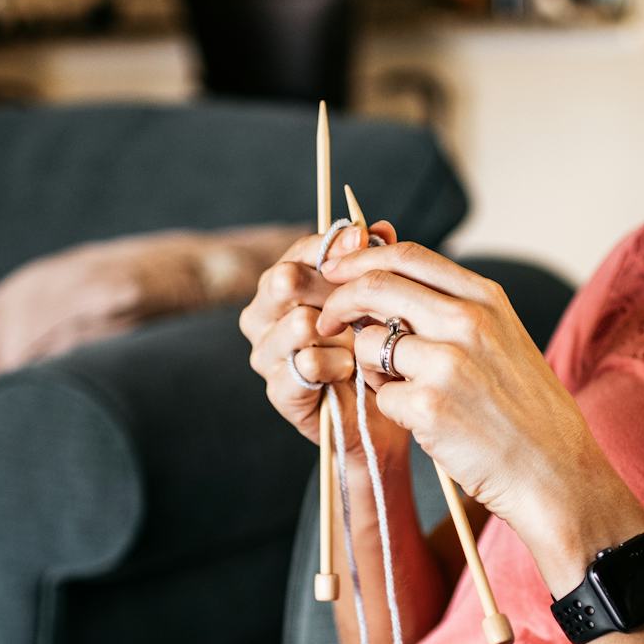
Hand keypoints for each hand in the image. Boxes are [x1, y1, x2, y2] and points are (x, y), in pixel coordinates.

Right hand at [238, 219, 408, 460]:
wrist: (381, 415)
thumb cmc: (374, 352)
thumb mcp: (378, 302)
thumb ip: (374, 264)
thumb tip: (380, 228)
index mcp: (282, 288)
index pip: (298, 253)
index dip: (330, 244)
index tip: (361, 240)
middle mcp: (263, 317)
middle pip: (283, 280)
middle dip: (331, 288)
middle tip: (363, 304)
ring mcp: (266, 355)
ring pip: (299, 322)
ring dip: (341, 334)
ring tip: (362, 347)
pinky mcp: (279, 390)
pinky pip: (307, 364)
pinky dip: (338, 366)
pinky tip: (353, 373)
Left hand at [314, 234, 619, 537]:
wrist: (554, 472)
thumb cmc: (525, 411)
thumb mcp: (504, 338)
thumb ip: (455, 309)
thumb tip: (387, 286)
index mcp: (486, 299)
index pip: (407, 256)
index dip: (360, 260)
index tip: (335, 271)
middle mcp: (467, 322)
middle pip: (375, 288)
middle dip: (338, 302)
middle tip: (326, 322)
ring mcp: (448, 363)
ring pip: (368, 344)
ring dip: (369, 367)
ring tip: (402, 388)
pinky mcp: (429, 407)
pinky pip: (379, 396)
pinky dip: (391, 409)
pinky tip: (423, 421)